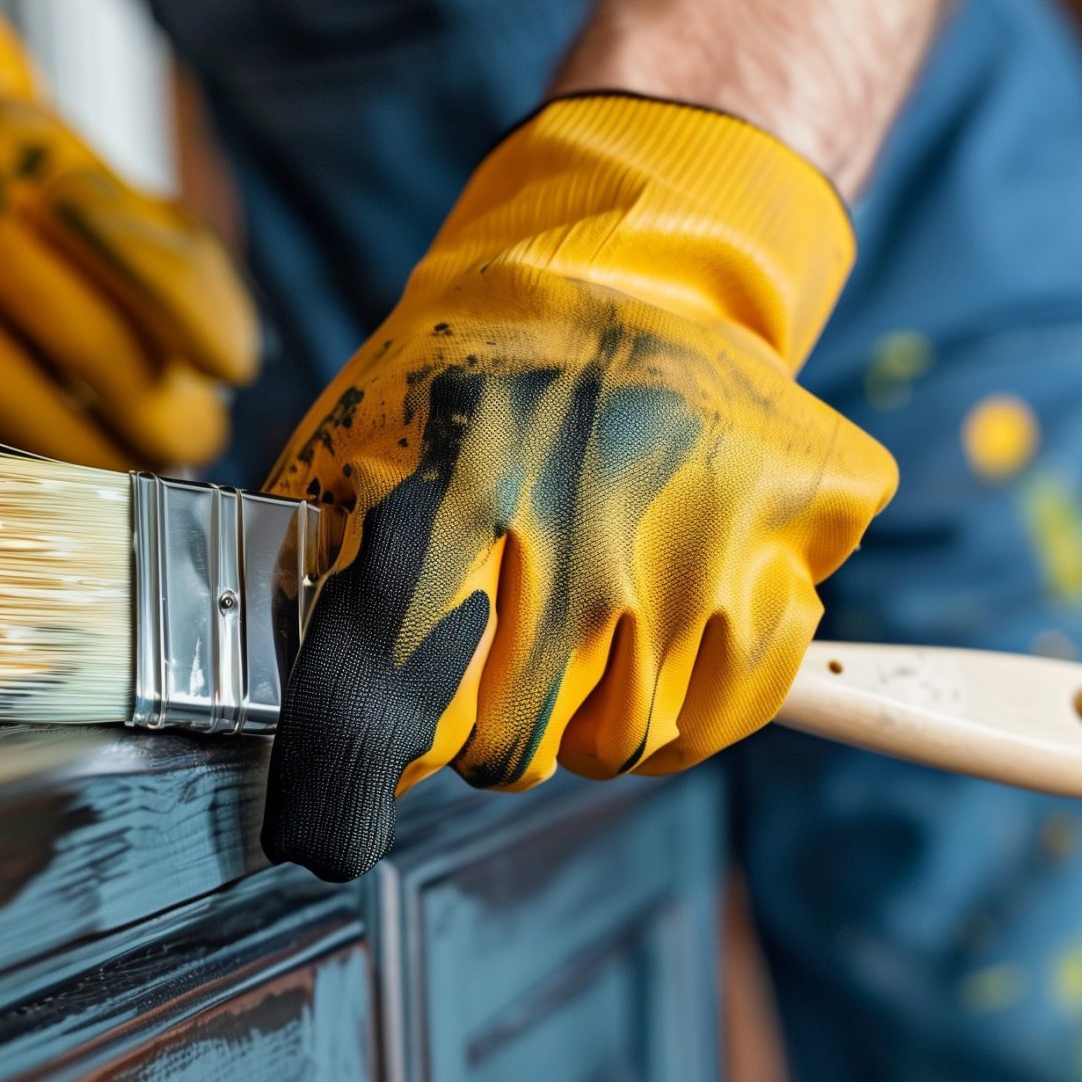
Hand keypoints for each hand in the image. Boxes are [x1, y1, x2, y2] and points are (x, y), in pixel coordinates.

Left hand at [260, 95, 896, 881]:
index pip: (399, 706)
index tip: (335, 812)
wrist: (629, 269)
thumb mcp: (364, 442)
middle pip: (515, 748)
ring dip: (594, 719)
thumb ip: (319, 574)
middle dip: (487, 729)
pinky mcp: (802, 521)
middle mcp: (590, 528)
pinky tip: (674, 634)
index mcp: (460, 496)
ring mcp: (708, 532)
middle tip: (492, 658)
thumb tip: (279, 716)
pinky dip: (706, 698)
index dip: (354, 779)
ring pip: (631, 744)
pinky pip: (745, 700)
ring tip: (582, 637)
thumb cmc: (477, 376)